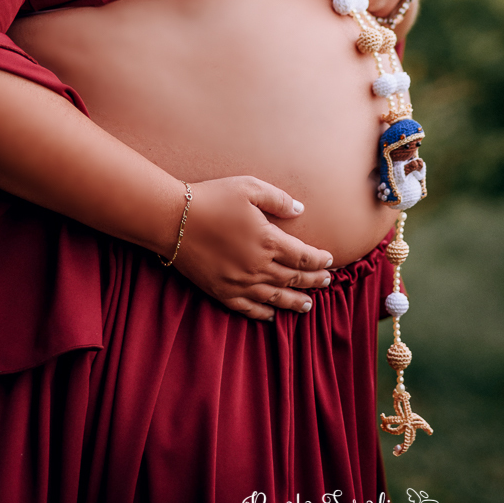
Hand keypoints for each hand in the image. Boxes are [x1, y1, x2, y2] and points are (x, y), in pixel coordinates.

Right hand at [173, 176, 333, 321]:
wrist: (174, 220)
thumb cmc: (213, 198)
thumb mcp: (249, 187)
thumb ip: (278, 199)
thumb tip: (300, 211)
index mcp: (268, 240)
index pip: (303, 256)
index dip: (319, 260)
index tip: (329, 260)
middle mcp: (257, 266)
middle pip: (293, 279)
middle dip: (313, 281)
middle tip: (326, 283)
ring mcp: (239, 283)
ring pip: (275, 297)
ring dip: (294, 302)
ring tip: (307, 305)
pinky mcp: (221, 291)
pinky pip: (248, 308)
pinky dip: (263, 313)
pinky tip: (271, 315)